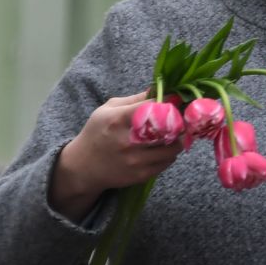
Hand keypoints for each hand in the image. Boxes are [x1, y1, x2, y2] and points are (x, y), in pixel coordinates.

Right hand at [50, 91, 186, 219]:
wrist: (83, 166)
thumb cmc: (97, 133)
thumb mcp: (107, 110)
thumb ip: (134, 100)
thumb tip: (159, 90)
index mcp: (118, 120)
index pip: (153, 108)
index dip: (168, 104)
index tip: (174, 103)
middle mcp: (128, 141)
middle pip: (169, 129)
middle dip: (179, 123)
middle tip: (181, 119)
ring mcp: (136, 160)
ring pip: (173, 148)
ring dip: (178, 140)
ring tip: (174, 134)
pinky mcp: (141, 174)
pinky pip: (168, 162)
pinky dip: (170, 154)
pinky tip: (164, 148)